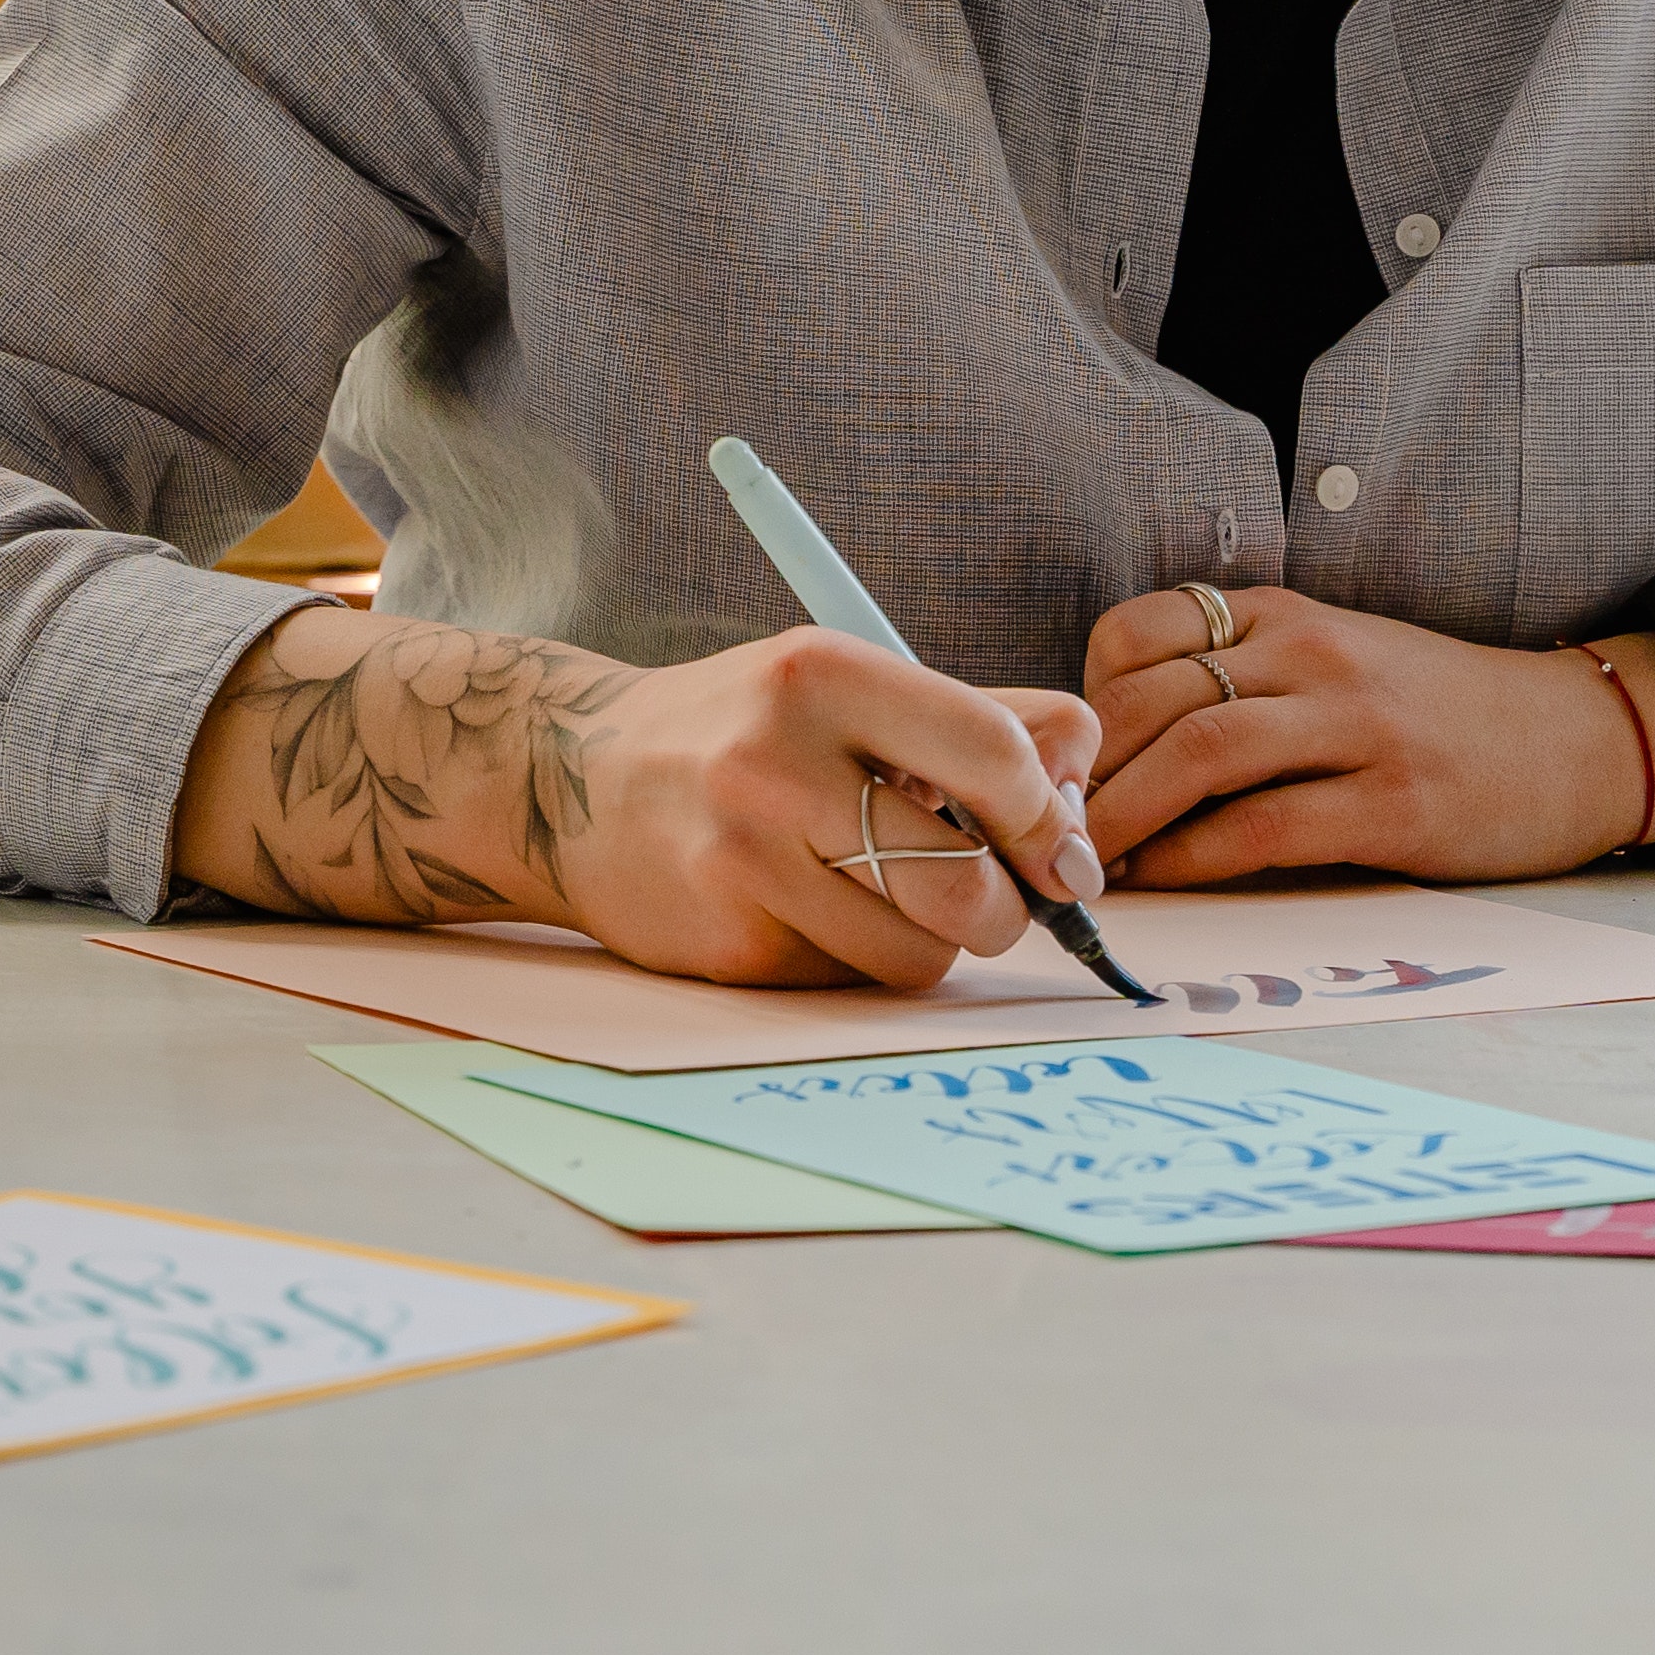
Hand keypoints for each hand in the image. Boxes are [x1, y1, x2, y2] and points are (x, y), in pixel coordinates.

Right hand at [169, 604, 1101, 990]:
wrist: (568, 777)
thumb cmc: (745, 729)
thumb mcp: (852, 686)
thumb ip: (981, 720)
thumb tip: (1086, 785)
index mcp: (824, 673)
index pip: (996, 752)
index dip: (1048, 814)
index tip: (1055, 842)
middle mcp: (777, 763)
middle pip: (968, 883)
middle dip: (1008, 908)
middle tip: (998, 898)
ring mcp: (743, 862)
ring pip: (917, 953)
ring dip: (933, 942)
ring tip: (893, 897)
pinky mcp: (724, 945)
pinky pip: (848, 981)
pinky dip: (858, 960)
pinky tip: (812, 912)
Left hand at [1076, 583, 1654, 885]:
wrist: (1577, 739)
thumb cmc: (1440, 712)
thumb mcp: (1337, 662)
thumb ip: (1246, 684)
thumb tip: (1123, 754)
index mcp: (1289, 618)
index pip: (1141, 630)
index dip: (1084, 696)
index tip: (1066, 759)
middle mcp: (1316, 656)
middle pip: (1157, 697)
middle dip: (1088, 771)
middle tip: (1048, 830)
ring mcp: (1359, 725)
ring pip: (1203, 752)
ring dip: (1128, 815)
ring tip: (1088, 865)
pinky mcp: (1395, 802)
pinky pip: (1269, 824)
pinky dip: (1200, 855)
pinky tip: (1167, 880)